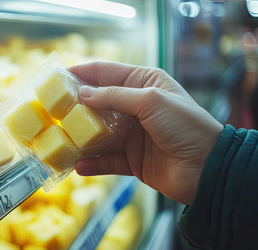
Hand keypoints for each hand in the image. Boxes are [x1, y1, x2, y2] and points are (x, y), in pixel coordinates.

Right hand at [69, 61, 222, 204]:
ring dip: (80, 138)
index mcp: (144, 83)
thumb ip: (113, 97)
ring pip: (98, 133)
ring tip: (60, 141)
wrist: (207, 169)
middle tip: (51, 112)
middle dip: (74, 108)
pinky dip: (92, 164)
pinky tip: (79, 166)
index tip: (56, 79)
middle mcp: (135, 106)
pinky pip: (106, 160)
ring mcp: (132, 134)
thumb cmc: (185, 126)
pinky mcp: (131, 159)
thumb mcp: (150, 101)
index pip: (106, 72)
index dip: (81, 73)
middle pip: (97, 104)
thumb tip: (82, 94)